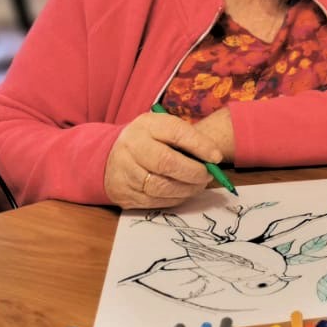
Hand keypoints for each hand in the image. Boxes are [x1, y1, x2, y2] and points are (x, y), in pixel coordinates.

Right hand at [103, 110, 226, 208]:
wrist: (110, 155)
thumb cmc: (149, 141)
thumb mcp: (165, 129)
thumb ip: (187, 140)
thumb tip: (213, 159)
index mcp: (146, 125)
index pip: (176, 133)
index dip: (200, 146)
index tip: (216, 157)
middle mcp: (131, 146)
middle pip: (166, 162)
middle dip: (194, 172)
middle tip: (208, 175)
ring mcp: (124, 171)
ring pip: (161, 186)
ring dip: (186, 189)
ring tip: (198, 185)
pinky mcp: (123, 193)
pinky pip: (154, 201)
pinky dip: (174, 199)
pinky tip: (182, 192)